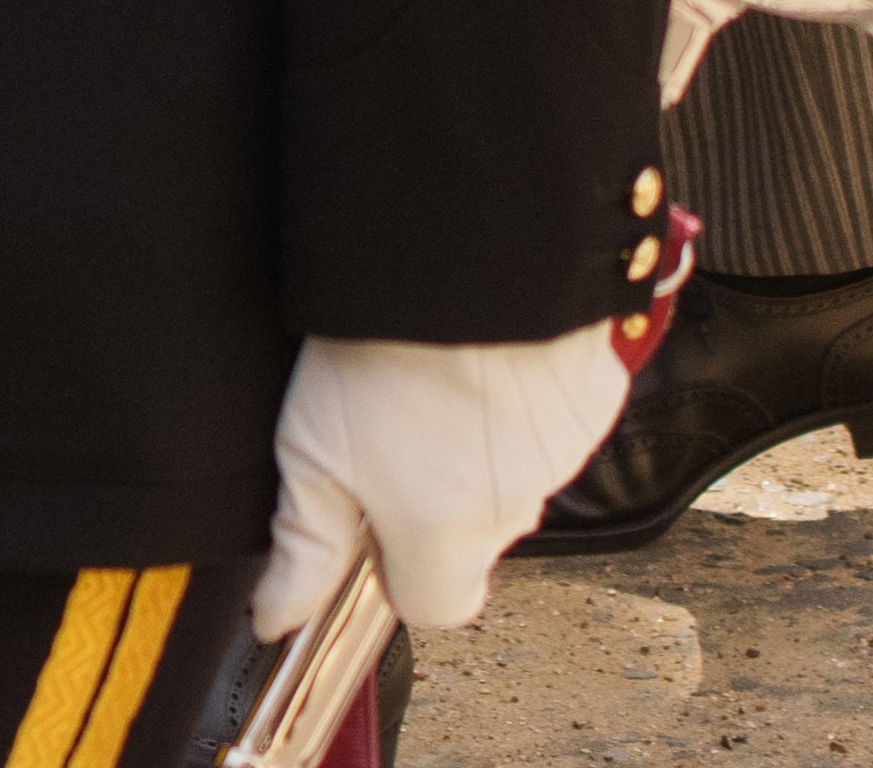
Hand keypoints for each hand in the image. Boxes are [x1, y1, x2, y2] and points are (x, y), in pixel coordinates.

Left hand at [252, 323, 641, 635]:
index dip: (394, 570)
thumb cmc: (377, 346)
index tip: (366, 519)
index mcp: (447, 536)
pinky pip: (550, 429)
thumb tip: (279, 620)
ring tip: (429, 377)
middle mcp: (516, 511)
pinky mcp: (594, 404)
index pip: (435, 606)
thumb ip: (302, 547)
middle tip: (386, 425)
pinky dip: (518, 406)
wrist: (464, 251)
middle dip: (432, 502)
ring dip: (475, 450)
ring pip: (512, 482)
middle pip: (471, 540)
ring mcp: (564, 458)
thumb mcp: (309, 448)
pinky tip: (479, 357)